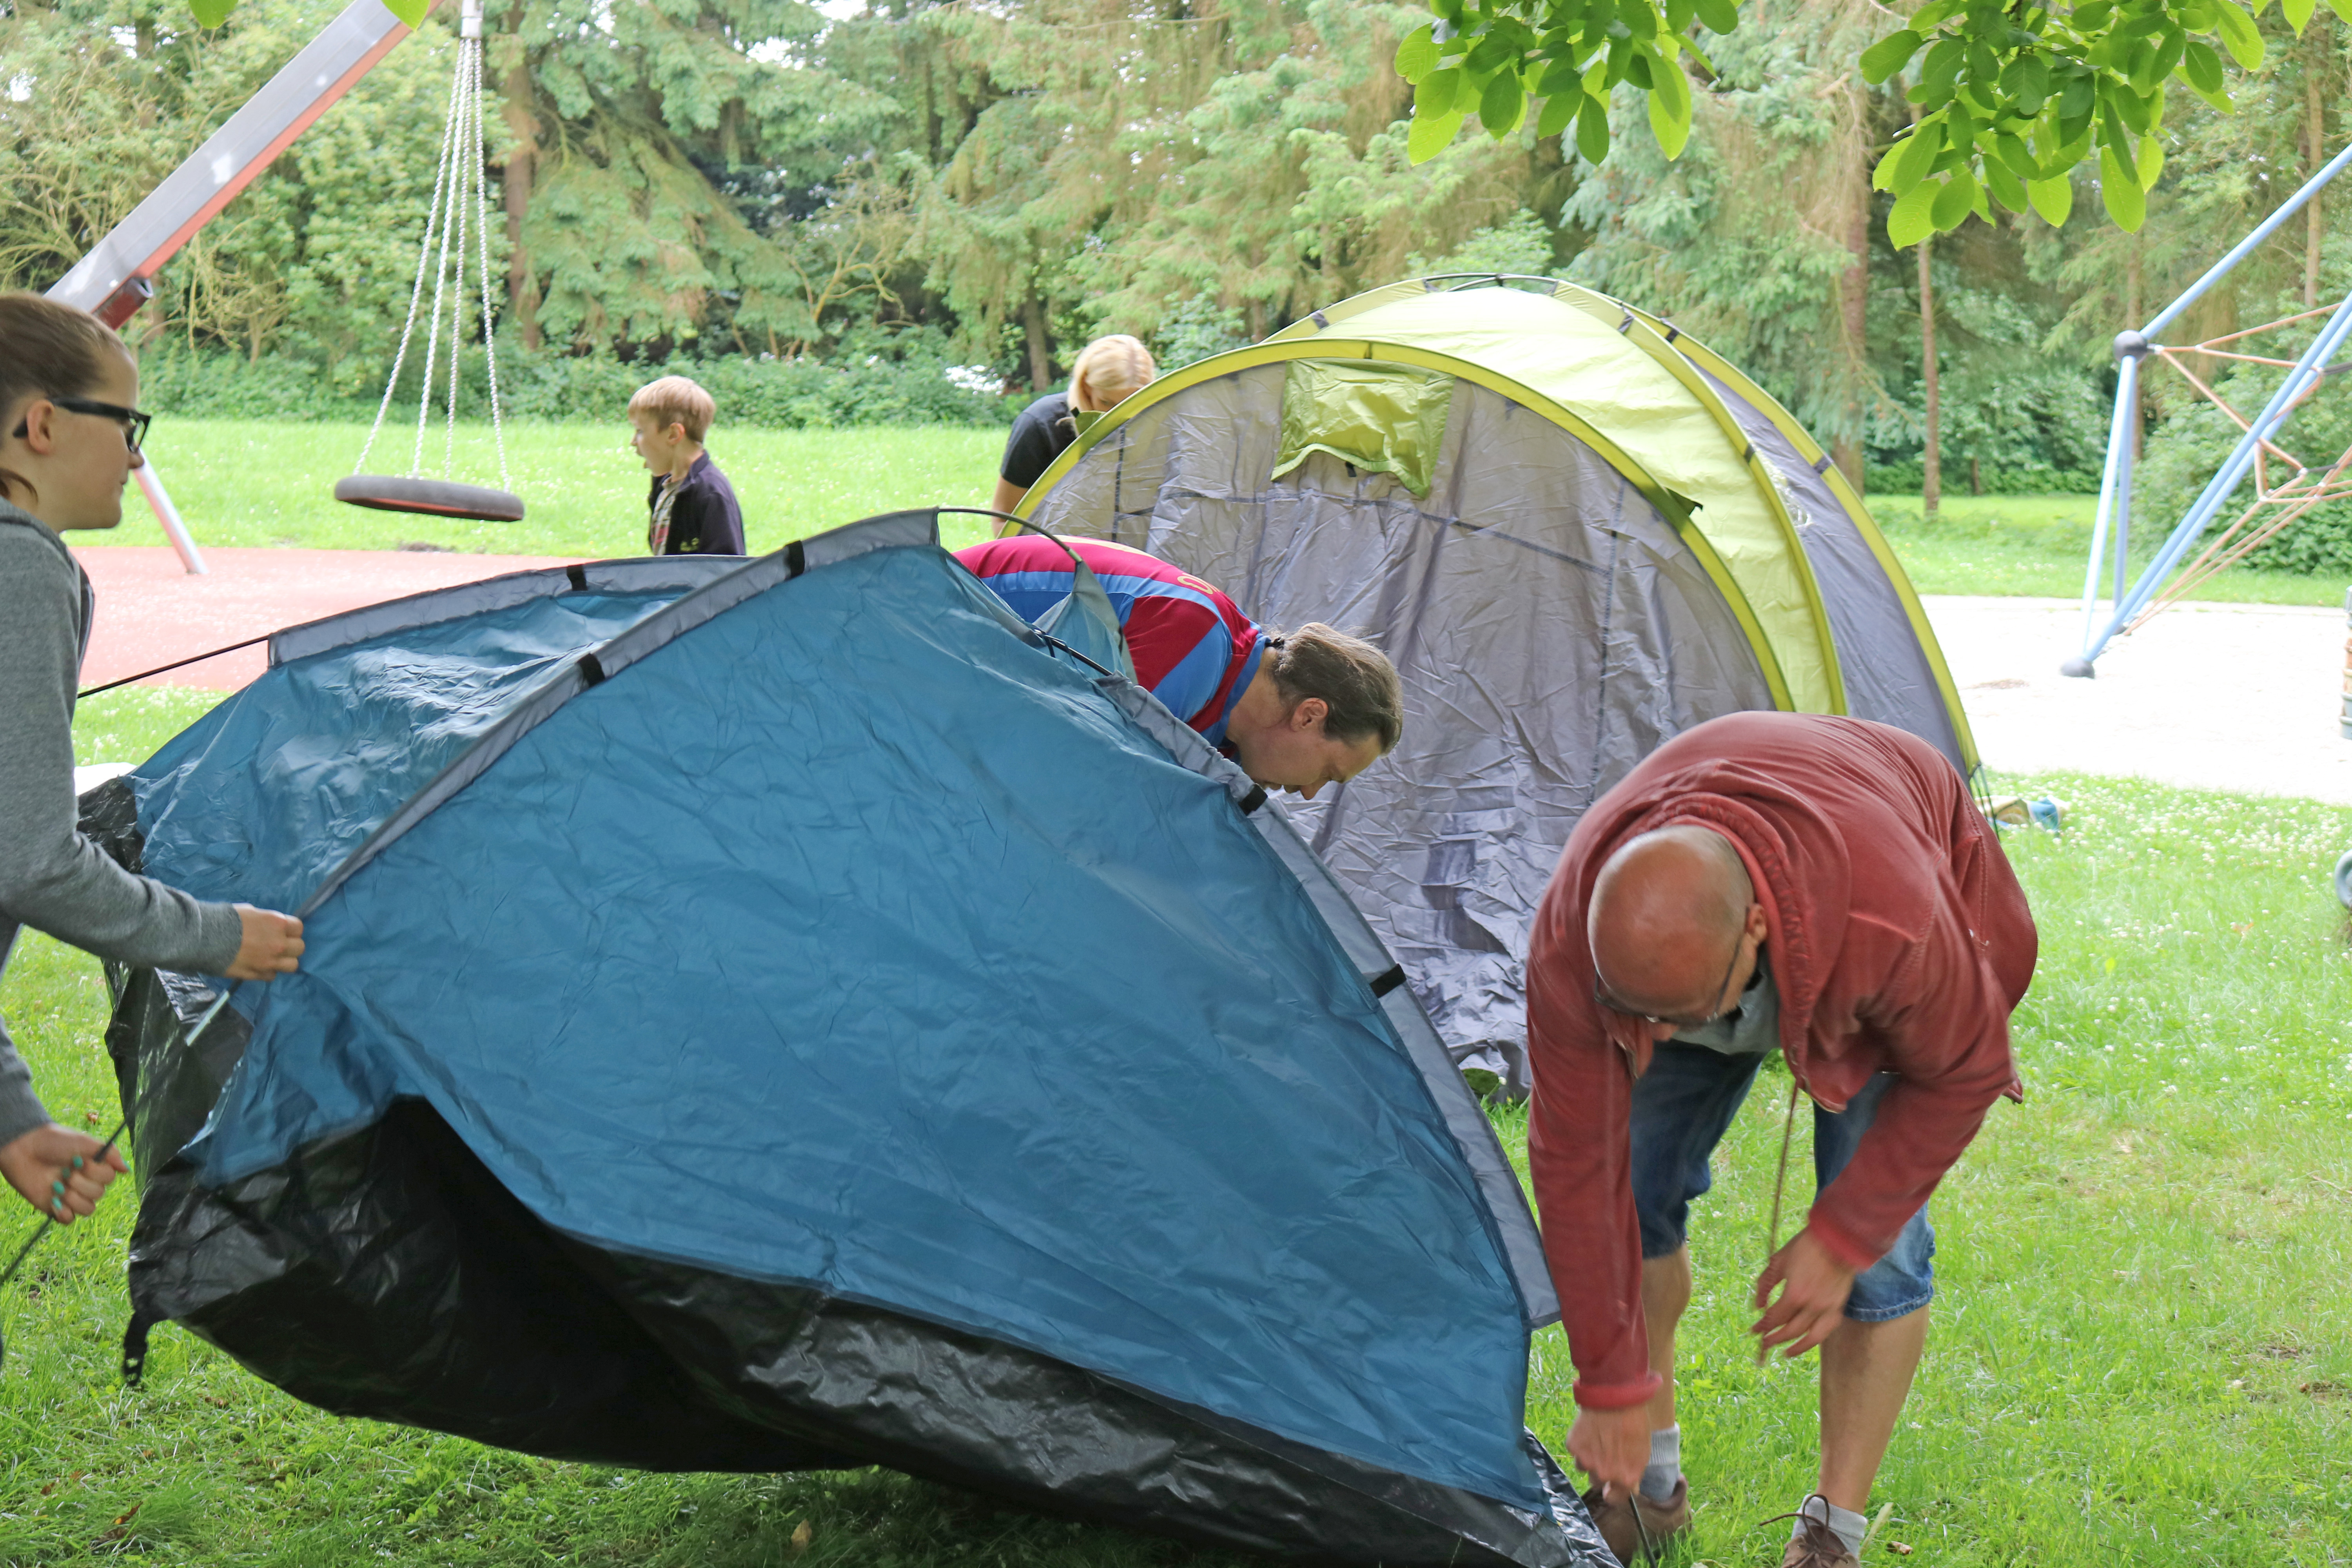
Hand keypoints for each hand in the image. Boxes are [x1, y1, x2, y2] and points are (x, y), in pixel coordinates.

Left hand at [0, 1125, 127, 1224]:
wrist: (24, 1149)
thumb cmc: (55, 1141)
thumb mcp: (85, 1141)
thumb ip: (110, 1154)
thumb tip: (126, 1170)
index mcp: (94, 1167)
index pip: (109, 1179)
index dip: (95, 1173)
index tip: (79, 1161)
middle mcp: (85, 1182)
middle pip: (99, 1195)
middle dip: (81, 1183)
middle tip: (65, 1172)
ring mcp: (70, 1195)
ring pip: (87, 1209)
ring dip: (73, 1198)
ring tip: (57, 1186)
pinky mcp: (55, 1206)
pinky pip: (69, 1220)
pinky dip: (64, 1212)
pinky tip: (55, 1201)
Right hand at [227, 905, 303, 980]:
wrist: (204, 938)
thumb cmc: (225, 919)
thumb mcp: (250, 912)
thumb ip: (266, 921)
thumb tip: (271, 926)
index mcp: (277, 923)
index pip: (299, 928)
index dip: (291, 930)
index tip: (283, 931)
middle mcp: (279, 943)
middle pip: (299, 948)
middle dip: (291, 946)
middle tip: (278, 945)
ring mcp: (270, 961)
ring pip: (292, 965)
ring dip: (284, 961)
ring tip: (272, 958)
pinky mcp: (258, 974)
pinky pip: (272, 975)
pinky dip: (268, 971)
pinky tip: (258, 965)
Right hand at [1565, 1403, 1650, 1496]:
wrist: (1616, 1397)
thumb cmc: (1635, 1424)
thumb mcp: (1643, 1452)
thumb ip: (1634, 1473)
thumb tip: (1630, 1488)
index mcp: (1624, 1478)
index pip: (1614, 1499)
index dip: (1613, 1494)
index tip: (1610, 1489)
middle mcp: (1603, 1474)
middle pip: (1597, 1482)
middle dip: (1601, 1472)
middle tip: (1606, 1454)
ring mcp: (1586, 1461)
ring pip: (1584, 1468)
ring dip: (1589, 1459)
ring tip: (1597, 1440)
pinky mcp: (1573, 1446)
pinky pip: (1575, 1452)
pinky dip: (1581, 1444)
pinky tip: (1589, 1431)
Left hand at [1751, 1226, 1858, 1360]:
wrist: (1838, 1240)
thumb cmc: (1805, 1247)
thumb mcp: (1778, 1261)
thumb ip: (1765, 1284)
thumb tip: (1757, 1306)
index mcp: (1794, 1294)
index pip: (1775, 1318)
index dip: (1763, 1326)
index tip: (1754, 1331)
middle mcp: (1812, 1306)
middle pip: (1790, 1330)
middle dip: (1775, 1338)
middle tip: (1764, 1342)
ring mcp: (1828, 1308)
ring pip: (1811, 1337)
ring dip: (1797, 1347)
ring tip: (1785, 1353)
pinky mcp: (1839, 1306)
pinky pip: (1827, 1329)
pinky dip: (1816, 1338)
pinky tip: (1808, 1341)